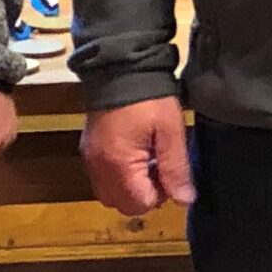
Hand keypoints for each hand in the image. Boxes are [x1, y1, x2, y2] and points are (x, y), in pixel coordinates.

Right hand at [80, 96, 195, 216]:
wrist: (120, 67)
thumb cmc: (149, 98)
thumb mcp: (171, 132)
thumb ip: (176, 169)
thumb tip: (184, 200)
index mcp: (119, 165)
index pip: (140, 204)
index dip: (161, 194)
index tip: (170, 171)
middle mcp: (98, 168)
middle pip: (122, 204)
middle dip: (144, 195)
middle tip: (160, 167)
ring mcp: (90, 158)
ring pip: (110, 193)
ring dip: (131, 186)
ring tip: (147, 159)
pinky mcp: (88, 148)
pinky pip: (102, 176)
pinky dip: (119, 175)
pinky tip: (134, 152)